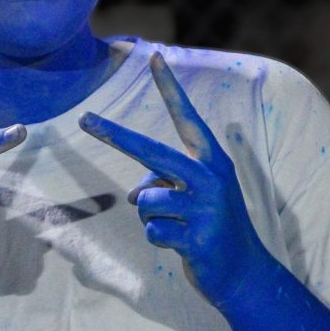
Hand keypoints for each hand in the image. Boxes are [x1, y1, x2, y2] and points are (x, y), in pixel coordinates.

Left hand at [79, 52, 271, 306]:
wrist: (245, 274)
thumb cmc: (214, 228)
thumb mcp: (195, 199)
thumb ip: (165, 185)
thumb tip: (136, 196)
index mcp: (213, 162)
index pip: (188, 118)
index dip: (171, 88)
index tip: (155, 56)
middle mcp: (210, 177)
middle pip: (151, 151)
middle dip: (114, 134)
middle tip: (84, 118)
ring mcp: (204, 207)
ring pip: (145, 201)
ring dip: (152, 217)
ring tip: (180, 227)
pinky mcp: (196, 237)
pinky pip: (152, 231)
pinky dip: (159, 240)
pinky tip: (183, 246)